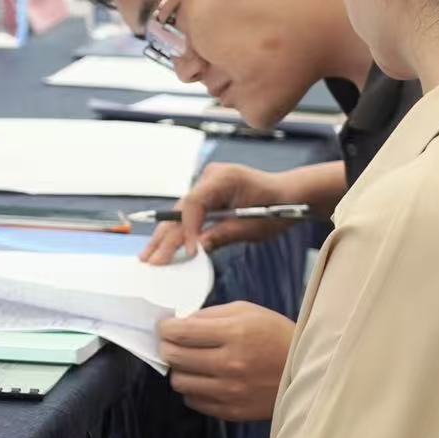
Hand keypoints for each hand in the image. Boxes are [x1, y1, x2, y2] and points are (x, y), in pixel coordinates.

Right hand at [141, 163, 301, 263]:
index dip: (186, 229)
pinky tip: (162, 247)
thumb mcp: (253, 227)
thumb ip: (222, 235)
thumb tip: (195, 250)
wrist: (290, 195)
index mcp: (223, 178)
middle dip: (165, 237)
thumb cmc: (278, 208)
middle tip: (150, 260)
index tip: (187, 253)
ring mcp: (206, 185)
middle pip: (180, 209)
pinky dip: (178, 232)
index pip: (193, 203)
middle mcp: (209, 178)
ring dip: (165, 236)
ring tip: (148, 257)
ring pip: (180, 213)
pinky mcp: (207, 195)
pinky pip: (188, 215)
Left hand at [157, 302, 294, 421]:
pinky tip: (204, 379)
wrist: (309, 372)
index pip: (180, 333)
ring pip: (179, 382)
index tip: (165, 327)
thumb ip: (209, 314)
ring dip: (179, 369)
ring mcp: (231, 392)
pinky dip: (193, 389)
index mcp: (234, 334)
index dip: (164, 328)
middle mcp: (230, 365)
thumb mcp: (246, 311)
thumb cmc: (275, 335)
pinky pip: (194, 402)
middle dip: (168, 346)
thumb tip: (177, 322)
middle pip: (174, 357)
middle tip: (173, 343)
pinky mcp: (233, 412)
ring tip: (190, 362)